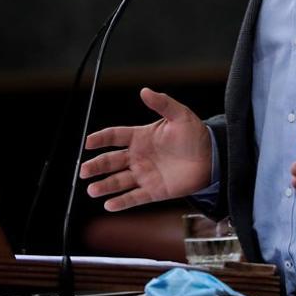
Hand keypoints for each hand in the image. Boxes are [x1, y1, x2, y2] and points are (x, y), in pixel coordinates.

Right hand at [80, 88, 211, 210]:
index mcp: (141, 137)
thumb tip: (144, 90)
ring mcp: (144, 174)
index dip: (101, 138)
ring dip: (105, 186)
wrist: (212, 157)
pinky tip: (109, 205)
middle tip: (84, 171)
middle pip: (111, 161)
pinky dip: (121, 202)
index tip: (88, 142)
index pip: (115, 136)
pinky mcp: (153, 191)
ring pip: (119, 181)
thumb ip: (162, 103)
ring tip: (92, 190)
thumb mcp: (180, 115)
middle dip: (96, 166)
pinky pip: (134, 197)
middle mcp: (138, 156)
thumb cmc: (195, 134)